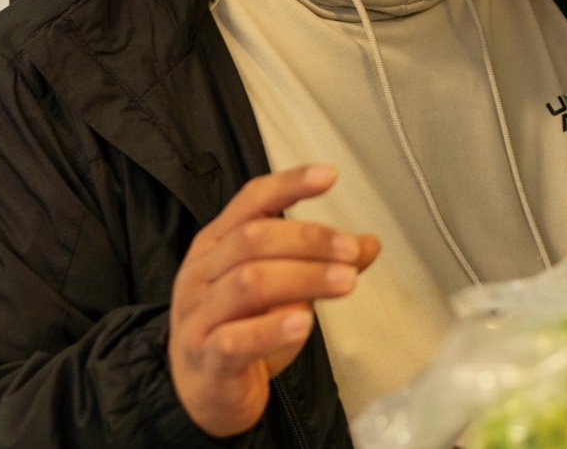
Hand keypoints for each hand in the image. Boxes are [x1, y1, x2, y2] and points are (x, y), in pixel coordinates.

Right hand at [168, 164, 380, 437]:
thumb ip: (317, 265)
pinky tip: (304, 322)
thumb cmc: (240, 330)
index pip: (250, 201)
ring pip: (249, 283)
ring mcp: (199, 315)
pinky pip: (236, 339)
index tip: (328, 175)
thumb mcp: (279, 290)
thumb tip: (367, 244)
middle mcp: (203, 273)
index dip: (289, 184)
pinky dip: (273, 329)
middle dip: (309, 240)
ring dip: (304, 278)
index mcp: (217, 244)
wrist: (201, 392)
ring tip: (345, 281)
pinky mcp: (206, 357)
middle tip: (350, 251)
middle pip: (253, 239)